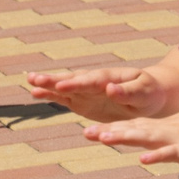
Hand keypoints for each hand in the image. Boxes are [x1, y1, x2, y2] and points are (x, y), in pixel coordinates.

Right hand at [25, 65, 176, 124]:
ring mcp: (86, 91)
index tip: (61, 85)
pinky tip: (35, 93)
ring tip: (30, 82)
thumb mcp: (144, 93)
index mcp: (111, 77)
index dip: (76, 83)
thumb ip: (128, 92)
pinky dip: (51, 95)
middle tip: (35, 78)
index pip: (91, 81)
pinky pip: (65, 98)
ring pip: (64, 87)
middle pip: (73, 80)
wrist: (147, 97)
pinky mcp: (82, 101)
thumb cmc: (148, 93)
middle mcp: (94, 82)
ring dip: (48, 85)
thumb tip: (110, 88)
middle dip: (54, 80)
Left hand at [82, 106, 178, 168]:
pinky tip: (143, 160)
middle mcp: (170, 131)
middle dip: (111, 132)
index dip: (114, 129)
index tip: (91, 131)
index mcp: (169, 128)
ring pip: (149, 137)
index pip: (137, 127)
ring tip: (104, 137)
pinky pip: (173, 153)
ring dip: (126, 137)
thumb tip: (164, 148)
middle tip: (86, 133)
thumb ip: (176, 142)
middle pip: (136, 130)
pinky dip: (158, 156)